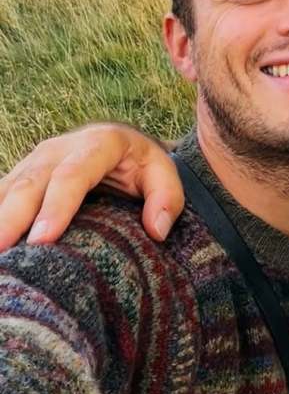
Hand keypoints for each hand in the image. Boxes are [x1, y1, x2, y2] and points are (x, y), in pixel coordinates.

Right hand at [0, 123, 184, 250]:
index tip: (42, 239)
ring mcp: (35, 160)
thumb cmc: (141, 165)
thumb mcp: (163, 173)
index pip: (74, 175)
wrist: (119, 144)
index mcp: (100, 143)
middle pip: (32, 181)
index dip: (57, 206)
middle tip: (2, 250)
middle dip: (12, 216)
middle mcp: (61, 148)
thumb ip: (167, 197)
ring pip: (9, 187)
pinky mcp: (20, 175)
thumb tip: (158, 229)